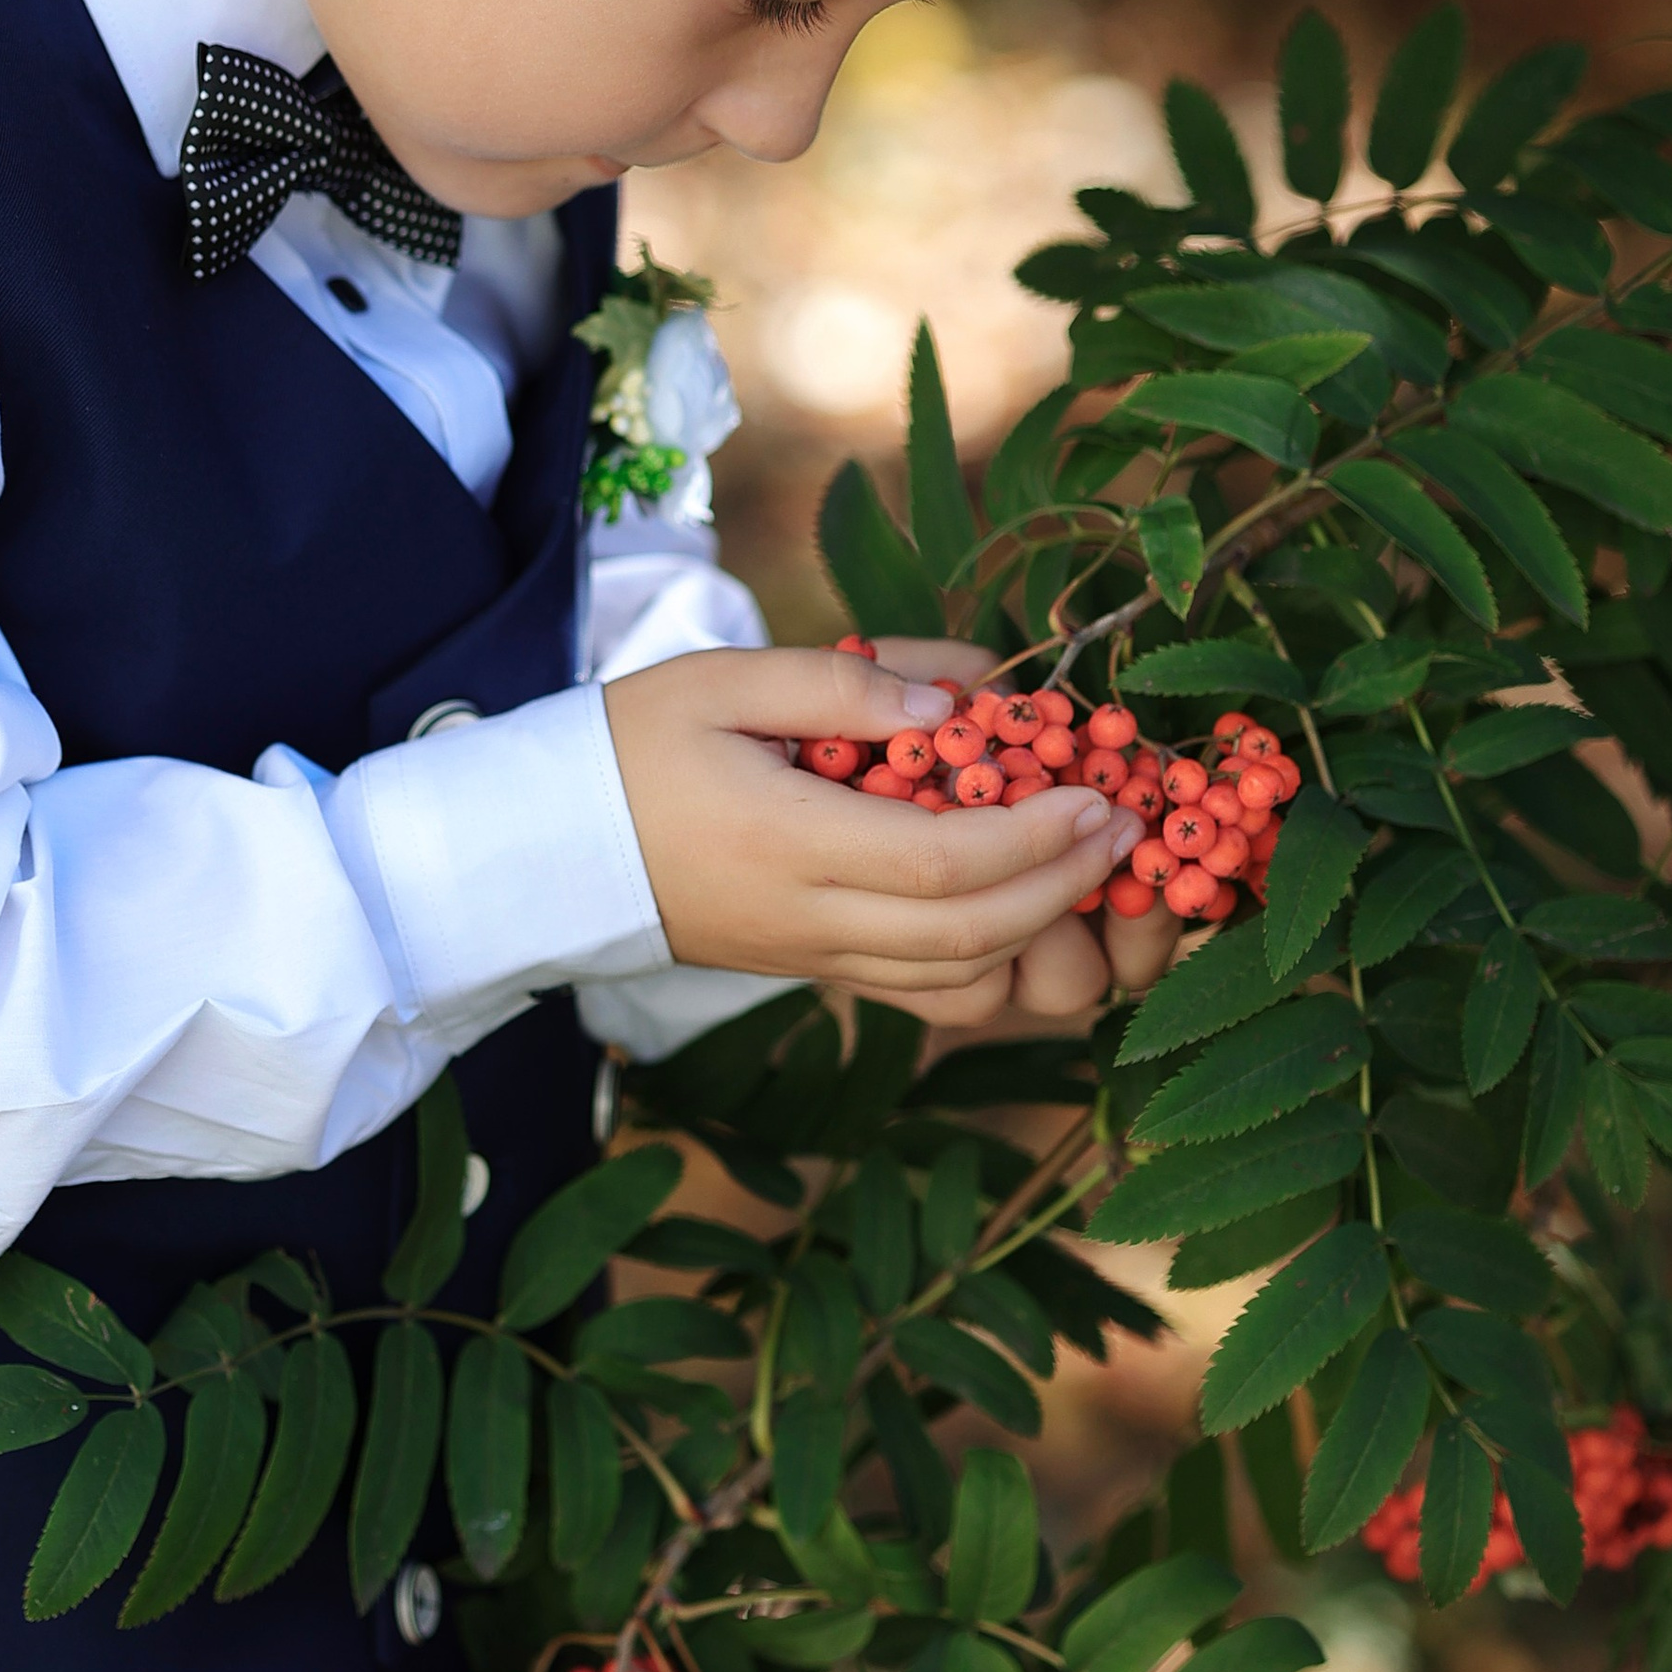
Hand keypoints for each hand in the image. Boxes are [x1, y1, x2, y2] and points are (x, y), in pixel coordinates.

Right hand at [603, 639, 1174, 1027]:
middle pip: (969, 936)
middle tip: (1120, 830)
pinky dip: (987, 958)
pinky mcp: (812, 972)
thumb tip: (958, 701)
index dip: (1036, 837)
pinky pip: (923, 991)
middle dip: (1064, 886)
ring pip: (956, 982)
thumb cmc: (632, 745)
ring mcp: (812, 959)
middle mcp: (808, 920)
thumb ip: (847, 688)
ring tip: (1079, 864)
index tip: (1094, 793)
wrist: (550, 849)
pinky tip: (1013, 897)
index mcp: (787, 844)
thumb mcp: (725, 680)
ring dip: (1036, 932)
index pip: (944, 863)